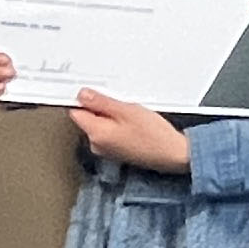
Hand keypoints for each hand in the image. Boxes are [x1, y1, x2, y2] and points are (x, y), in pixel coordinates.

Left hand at [69, 90, 190, 171]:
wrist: (172, 154)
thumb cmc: (154, 136)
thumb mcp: (126, 110)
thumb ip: (101, 102)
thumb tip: (83, 95)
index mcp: (95, 134)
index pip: (76, 111)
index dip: (85, 99)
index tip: (95, 93)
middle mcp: (96, 145)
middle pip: (88, 118)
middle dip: (101, 108)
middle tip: (122, 105)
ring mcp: (106, 150)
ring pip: (100, 125)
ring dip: (112, 117)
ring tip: (131, 116)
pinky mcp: (116, 152)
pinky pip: (110, 134)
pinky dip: (119, 127)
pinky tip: (134, 125)